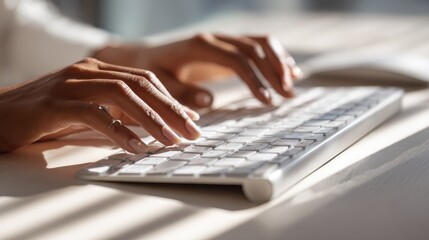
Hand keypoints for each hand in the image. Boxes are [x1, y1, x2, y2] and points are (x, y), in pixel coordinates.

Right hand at [0, 58, 200, 152]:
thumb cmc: (47, 115)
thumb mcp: (90, 109)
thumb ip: (120, 112)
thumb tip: (157, 124)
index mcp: (99, 70)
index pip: (146, 80)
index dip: (171, 100)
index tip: (191, 120)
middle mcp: (88, 71)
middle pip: (141, 84)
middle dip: (171, 109)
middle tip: (192, 132)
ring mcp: (70, 83)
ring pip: (122, 95)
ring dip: (151, 119)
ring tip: (171, 141)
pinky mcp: (54, 103)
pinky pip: (93, 114)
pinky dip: (118, 130)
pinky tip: (135, 147)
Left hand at [93, 34, 301, 107]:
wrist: (146, 56)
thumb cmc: (152, 72)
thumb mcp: (159, 84)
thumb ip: (180, 93)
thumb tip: (207, 102)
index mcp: (200, 46)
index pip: (237, 59)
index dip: (255, 79)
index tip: (267, 101)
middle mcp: (216, 38)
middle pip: (255, 47)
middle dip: (275, 71)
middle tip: (288, 96)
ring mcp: (223, 41)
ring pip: (260, 43)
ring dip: (279, 62)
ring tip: (292, 87)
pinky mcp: (228, 49)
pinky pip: (257, 47)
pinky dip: (275, 58)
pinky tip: (290, 72)